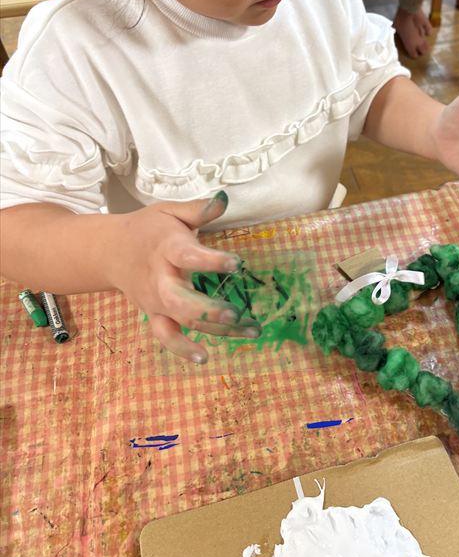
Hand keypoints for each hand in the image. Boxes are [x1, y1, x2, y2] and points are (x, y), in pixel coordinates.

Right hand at [111, 191, 260, 362]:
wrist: (110, 250)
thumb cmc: (149, 229)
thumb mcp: (170, 212)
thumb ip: (199, 209)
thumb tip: (225, 199)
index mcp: (165, 248)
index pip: (188, 256)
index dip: (211, 261)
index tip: (237, 263)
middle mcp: (159, 279)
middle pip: (181, 300)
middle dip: (208, 310)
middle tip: (235, 313)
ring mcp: (156, 301)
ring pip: (181, 321)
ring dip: (215, 329)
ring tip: (250, 329)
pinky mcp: (155, 315)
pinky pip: (166, 337)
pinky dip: (182, 349)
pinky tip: (205, 357)